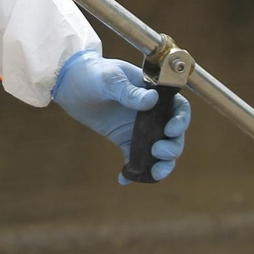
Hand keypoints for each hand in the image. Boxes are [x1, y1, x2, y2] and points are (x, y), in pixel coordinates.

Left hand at [51, 49, 191, 183]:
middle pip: (174, 135)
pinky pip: (137, 160)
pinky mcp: (126, 141)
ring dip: (162, 165)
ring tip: (154, 173)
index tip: (170, 129)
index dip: (181, 121)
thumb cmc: (95, 73)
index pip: (179, 109)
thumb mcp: (111, 78)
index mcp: (156, 94)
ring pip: (160, 152)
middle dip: (173, 147)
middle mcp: (153, 114)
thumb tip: (152, 100)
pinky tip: (124, 179)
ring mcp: (141, 129)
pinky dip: (135, 173)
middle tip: (158, 151)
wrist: (72, 84)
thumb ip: (129, 91)